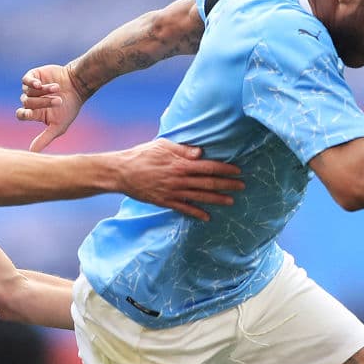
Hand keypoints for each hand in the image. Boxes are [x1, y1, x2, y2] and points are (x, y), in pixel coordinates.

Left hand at [16, 64, 84, 151]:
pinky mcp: (34, 75)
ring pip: (28, 92)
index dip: (24, 114)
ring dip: (44, 92)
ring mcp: (32, 88)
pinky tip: (40, 85)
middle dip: (43, 102)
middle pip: (27, 103)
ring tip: (58, 89)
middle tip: (58, 101)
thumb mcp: (58, 127)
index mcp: (35, 113)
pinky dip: (32, 83)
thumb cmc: (69, 108)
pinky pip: (26, 80)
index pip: (21, 114)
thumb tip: (31, 153)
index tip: (33, 113)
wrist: (78, 86)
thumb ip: (44, 139)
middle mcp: (31, 100)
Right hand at [117, 139, 241, 220]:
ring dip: (217, 199)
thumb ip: (183, 150)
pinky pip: (184, 209)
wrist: (121, 172)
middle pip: (208, 182)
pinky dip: (196, 213)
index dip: (225, 169)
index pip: (208, 166)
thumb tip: (201, 152)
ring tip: (231, 201)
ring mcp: (173, 192)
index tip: (237, 171)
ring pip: (200, 197)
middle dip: (227, 184)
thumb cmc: (141, 155)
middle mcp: (179, 179)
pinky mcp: (165, 202)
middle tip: (242, 186)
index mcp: (180, 164)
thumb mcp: (162, 146)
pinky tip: (207, 217)